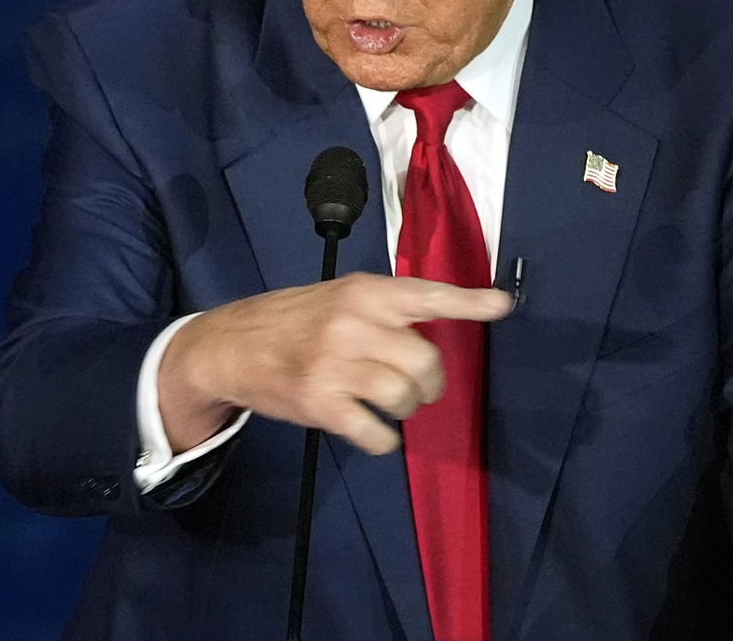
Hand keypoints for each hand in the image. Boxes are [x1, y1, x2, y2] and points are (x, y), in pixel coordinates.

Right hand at [158, 272, 512, 453]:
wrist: (230, 345)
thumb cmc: (296, 320)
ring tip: (390, 405)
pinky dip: (384, 440)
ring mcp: (336, 364)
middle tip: (419, 387)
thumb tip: (444, 319)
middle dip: (431, 382)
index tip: (502, 306)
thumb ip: (387, 307)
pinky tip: (374, 431)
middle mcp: (354, 323)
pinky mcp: (320, 403)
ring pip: (404, 397)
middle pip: (425, 360)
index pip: (428, 294)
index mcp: (366, 292)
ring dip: (406, 409)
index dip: (469, 301)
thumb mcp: (341, 296)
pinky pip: (376, 433)